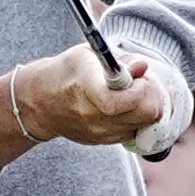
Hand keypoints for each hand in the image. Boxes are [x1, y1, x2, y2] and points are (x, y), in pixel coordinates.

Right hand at [16, 47, 169, 147]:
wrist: (41, 102)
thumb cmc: (66, 72)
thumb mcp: (89, 54)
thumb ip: (121, 59)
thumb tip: (143, 67)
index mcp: (88, 87)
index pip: (127, 99)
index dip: (142, 87)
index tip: (139, 75)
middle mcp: (94, 114)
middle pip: (146, 114)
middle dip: (153, 95)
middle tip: (143, 83)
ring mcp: (100, 132)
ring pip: (146, 124)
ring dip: (148, 107)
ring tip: (134, 93)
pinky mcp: (104, 141)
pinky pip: (136, 132)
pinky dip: (138, 119)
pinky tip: (126, 106)